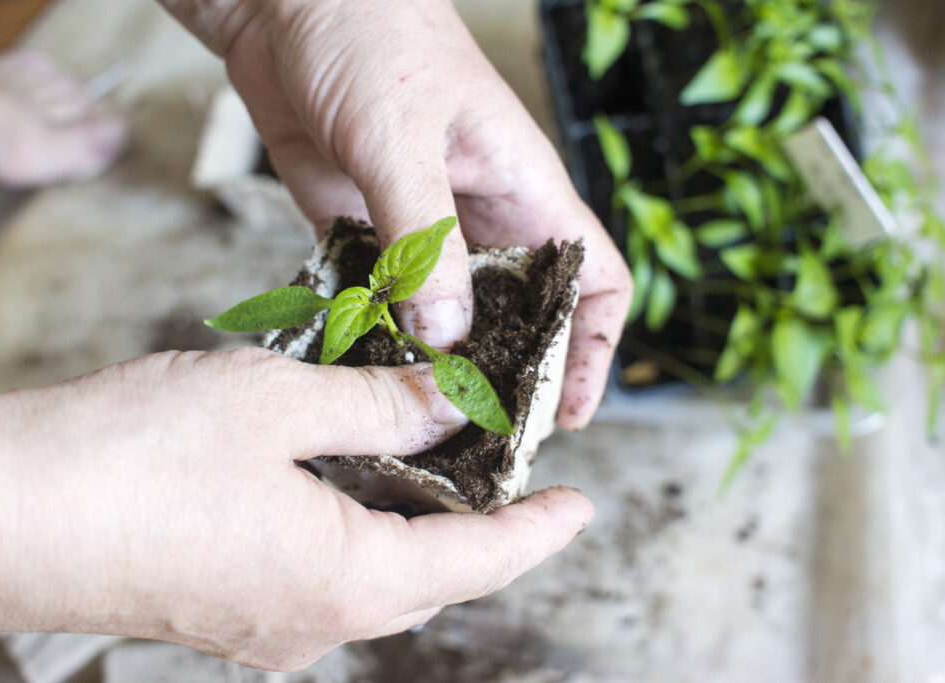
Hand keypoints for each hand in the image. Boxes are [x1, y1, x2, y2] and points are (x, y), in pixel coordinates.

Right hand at [0, 349, 591, 669]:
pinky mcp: (221, 611)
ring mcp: (263, 627)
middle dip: (474, 521)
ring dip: (404, 517)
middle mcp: (314, 622)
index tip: (580, 506)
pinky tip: (332, 471)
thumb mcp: (282, 402)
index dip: (538, 531)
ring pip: (370, 572)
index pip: (480, 561)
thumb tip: (450, 404)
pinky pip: (314, 572)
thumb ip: (379, 405)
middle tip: (499, 462)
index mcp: (348, 579)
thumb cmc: (135, 456)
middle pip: (428, 573)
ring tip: (417, 452)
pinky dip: (347, 525)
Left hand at [162, 0, 632, 428]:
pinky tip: (351, 366)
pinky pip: (375, 296)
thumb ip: (424, 237)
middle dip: (503, 373)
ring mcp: (418, 226)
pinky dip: (368, 331)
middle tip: (475, 438)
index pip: (589, 278)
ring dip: (431, 362)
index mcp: (520, 188)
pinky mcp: (360, 226)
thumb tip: (447, 333)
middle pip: (514, 314)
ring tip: (410, 419)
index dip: (594, 346)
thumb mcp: (400, 137)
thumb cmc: (368, 32)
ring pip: (442, 314)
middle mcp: (477, 216)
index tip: (570, 412)